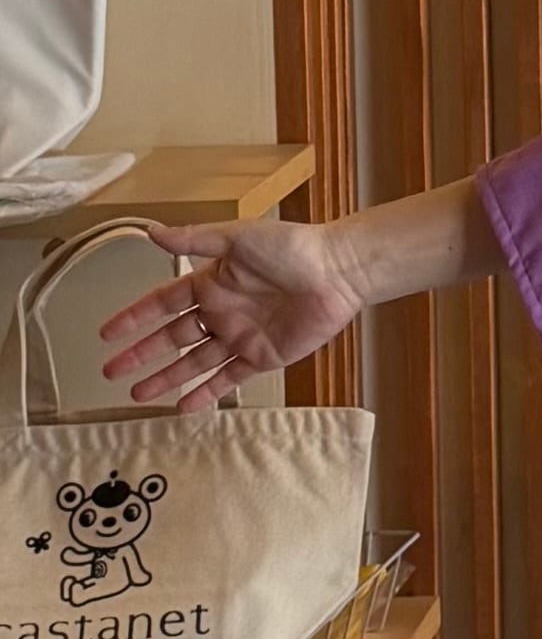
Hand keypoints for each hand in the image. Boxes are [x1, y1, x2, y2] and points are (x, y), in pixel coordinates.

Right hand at [98, 218, 365, 412]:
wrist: (337, 272)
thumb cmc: (291, 248)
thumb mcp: (236, 238)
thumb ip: (194, 240)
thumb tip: (151, 232)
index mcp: (209, 282)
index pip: (161, 303)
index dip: (133, 318)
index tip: (106, 333)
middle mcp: (220, 312)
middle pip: (171, 338)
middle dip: (141, 355)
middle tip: (112, 371)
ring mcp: (240, 337)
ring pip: (194, 363)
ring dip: (166, 378)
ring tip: (138, 395)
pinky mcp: (263, 357)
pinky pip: (229, 379)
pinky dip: (207, 394)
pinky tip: (184, 406)